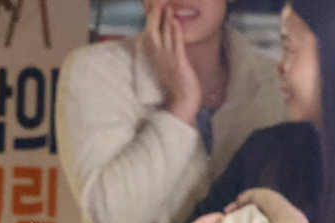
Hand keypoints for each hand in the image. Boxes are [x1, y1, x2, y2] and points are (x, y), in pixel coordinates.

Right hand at [142, 0, 202, 124]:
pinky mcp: (180, 64)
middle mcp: (160, 56)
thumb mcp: (169, 66)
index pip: (151, 34)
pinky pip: (177, 45)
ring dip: (165, 19)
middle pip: (153, 31)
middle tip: (157, 2)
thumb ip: (167, 53)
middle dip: (155, 16)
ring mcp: (169, 60)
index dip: (151, 20)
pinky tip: (175, 22)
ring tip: (167, 6)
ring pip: (164, 36)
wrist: (183, 102)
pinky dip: (176, 33)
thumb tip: (167, 41)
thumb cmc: (178, 85)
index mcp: (156, 56)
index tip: (152, 7)